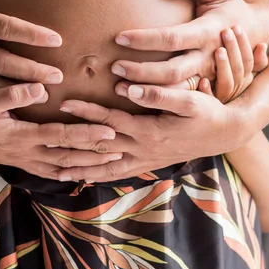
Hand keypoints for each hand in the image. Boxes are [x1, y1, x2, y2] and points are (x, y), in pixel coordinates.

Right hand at [0, 84, 121, 176]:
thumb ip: (11, 94)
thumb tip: (41, 89)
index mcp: (21, 135)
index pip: (60, 136)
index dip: (86, 134)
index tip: (110, 131)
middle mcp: (25, 152)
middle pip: (67, 156)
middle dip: (94, 154)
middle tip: (119, 152)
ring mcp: (21, 159)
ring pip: (59, 168)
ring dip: (84, 167)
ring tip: (107, 166)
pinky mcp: (17, 161)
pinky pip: (45, 172)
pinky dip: (63, 174)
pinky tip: (75, 174)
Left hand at [55, 89, 246, 182]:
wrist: (223, 134)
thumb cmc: (206, 113)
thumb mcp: (188, 101)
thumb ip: (158, 95)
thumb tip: (128, 89)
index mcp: (149, 132)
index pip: (110, 121)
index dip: (87, 112)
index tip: (64, 103)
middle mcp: (142, 150)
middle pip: (100, 148)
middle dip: (72, 145)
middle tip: (46, 142)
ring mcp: (143, 161)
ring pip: (105, 167)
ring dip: (80, 169)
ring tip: (55, 172)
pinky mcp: (146, 165)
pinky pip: (117, 174)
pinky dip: (98, 177)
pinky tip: (83, 179)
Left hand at [111, 0, 263, 89]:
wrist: (252, 31)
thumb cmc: (226, 5)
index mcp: (209, 31)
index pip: (172, 38)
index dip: (145, 39)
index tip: (119, 38)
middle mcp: (208, 57)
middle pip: (171, 71)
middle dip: (141, 71)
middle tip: (114, 68)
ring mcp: (208, 75)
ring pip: (175, 90)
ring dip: (146, 92)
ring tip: (118, 88)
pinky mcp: (205, 86)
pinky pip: (180, 98)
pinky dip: (158, 102)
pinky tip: (135, 100)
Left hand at [199, 26, 267, 102]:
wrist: (207, 116)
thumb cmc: (223, 86)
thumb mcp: (240, 74)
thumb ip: (254, 62)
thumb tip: (262, 45)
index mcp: (245, 79)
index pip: (249, 60)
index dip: (243, 43)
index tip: (236, 27)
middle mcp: (236, 89)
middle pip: (239, 69)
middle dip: (233, 48)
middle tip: (226, 31)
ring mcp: (223, 99)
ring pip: (227, 83)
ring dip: (223, 66)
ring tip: (218, 51)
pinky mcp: (207, 108)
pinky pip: (209, 100)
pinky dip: (207, 90)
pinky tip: (203, 80)